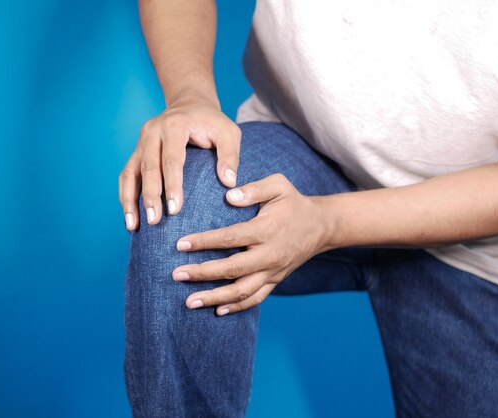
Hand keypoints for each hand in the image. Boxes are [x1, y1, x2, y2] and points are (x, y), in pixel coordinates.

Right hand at [118, 96, 240, 229]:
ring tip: (133, 226)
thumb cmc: (211, 122)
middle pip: (148, 168)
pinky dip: (126, 196)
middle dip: (150, 196)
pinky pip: (127, 175)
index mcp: (174, 125)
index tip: (175, 210)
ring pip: (130, 173)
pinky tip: (130, 217)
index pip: (171, 159)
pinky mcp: (137, 152)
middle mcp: (152, 132)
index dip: (172, 185)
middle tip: (155, 221)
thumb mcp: (228, 132)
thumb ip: (230, 155)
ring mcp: (141, 142)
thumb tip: (229, 183)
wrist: (189, 104)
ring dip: (129, 200)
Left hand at [172, 173, 329, 315]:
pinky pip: (255, 299)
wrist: (321, 226)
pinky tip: (217, 310)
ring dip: (214, 297)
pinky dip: (236, 307)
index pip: (230, 238)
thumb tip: (229, 196)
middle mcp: (269, 255)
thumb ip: (254, 189)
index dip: (204, 242)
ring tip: (189, 302)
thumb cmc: (293, 203)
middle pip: (232, 269)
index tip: (181, 244)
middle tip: (176, 275)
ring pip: (242, 291)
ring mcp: (273, 271)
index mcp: (266, 230)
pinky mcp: (275, 281)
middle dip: (202, 274)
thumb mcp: (279, 185)